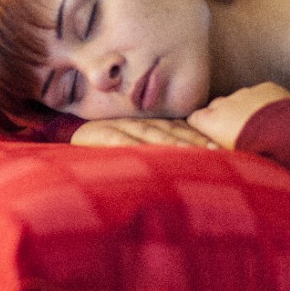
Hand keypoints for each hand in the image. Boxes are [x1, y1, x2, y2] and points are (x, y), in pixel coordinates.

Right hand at [71, 117, 218, 148]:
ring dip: (173, 143)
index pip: (179, 130)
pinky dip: (137, 145)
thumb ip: (156, 150)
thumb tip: (188, 166)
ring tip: (192, 151)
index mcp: (149, 126)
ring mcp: (121, 128)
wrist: (70, 136)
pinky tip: (151, 153)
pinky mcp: (102, 136)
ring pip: (152, 135)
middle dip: (193, 141)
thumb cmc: (105, 145)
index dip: (198, 138)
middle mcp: (139, 124)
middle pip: (171, 132)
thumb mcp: (133, 146)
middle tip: (215, 150)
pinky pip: (123, 141)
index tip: (220, 148)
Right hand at [187, 82, 289, 148]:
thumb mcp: (231, 158)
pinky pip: (260, 94)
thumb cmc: (258, 153)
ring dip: (244, 109)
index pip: (195, 119)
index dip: (202, 128)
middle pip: (215, 107)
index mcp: (212, 121)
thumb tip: (211, 152)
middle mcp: (226, 103)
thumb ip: (217, 151)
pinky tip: (274, 118)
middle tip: (235, 134)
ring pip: (239, 99)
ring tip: (258, 127)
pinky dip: (263, 103)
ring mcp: (247, 92)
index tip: (210, 137)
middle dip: (221, 117)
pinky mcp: (267, 87)